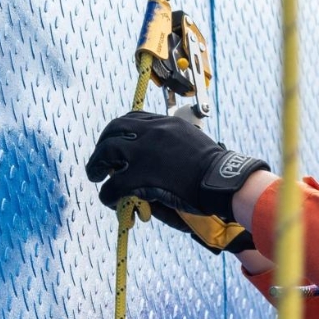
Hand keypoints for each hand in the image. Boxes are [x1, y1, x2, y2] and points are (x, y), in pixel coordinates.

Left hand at [85, 110, 270, 253]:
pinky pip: (114, 183)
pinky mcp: (142, 175)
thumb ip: (173, 148)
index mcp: (167, 123)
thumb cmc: (216, 170)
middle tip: (100, 160)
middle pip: (115, 130)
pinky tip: (110, 199)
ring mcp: (145, 152)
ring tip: (95, 175)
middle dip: (103, 145)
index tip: (116, 142)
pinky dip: (108, 193)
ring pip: (107, 151)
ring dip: (97, 164)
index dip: (120, 132)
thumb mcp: (194, 146)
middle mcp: (153, 131)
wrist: (224, 182)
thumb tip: (157, 164)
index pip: (133, 118)